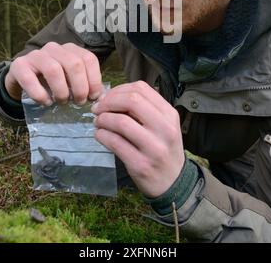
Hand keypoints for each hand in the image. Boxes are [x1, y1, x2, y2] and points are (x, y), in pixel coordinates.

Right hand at [5, 42, 102, 105]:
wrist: (22, 79)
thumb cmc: (52, 81)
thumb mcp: (70, 79)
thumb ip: (85, 84)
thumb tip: (100, 97)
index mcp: (70, 49)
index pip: (88, 59)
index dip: (94, 79)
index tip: (93, 97)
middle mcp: (54, 48)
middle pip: (74, 64)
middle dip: (80, 87)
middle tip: (79, 102)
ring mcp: (36, 55)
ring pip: (54, 69)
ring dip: (61, 90)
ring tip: (62, 102)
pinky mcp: (19, 65)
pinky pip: (30, 79)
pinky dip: (40, 94)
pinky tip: (46, 102)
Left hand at [91, 80, 184, 197]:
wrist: (173, 182)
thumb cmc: (163, 148)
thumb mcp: (162, 125)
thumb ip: (143, 109)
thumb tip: (110, 97)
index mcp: (170, 114)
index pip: (141, 89)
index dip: (119, 90)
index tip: (107, 98)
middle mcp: (165, 129)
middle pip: (131, 101)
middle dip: (108, 102)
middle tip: (97, 109)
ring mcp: (154, 148)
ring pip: (121, 122)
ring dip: (103, 119)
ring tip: (98, 122)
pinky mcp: (140, 165)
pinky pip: (115, 143)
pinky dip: (102, 135)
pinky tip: (100, 135)